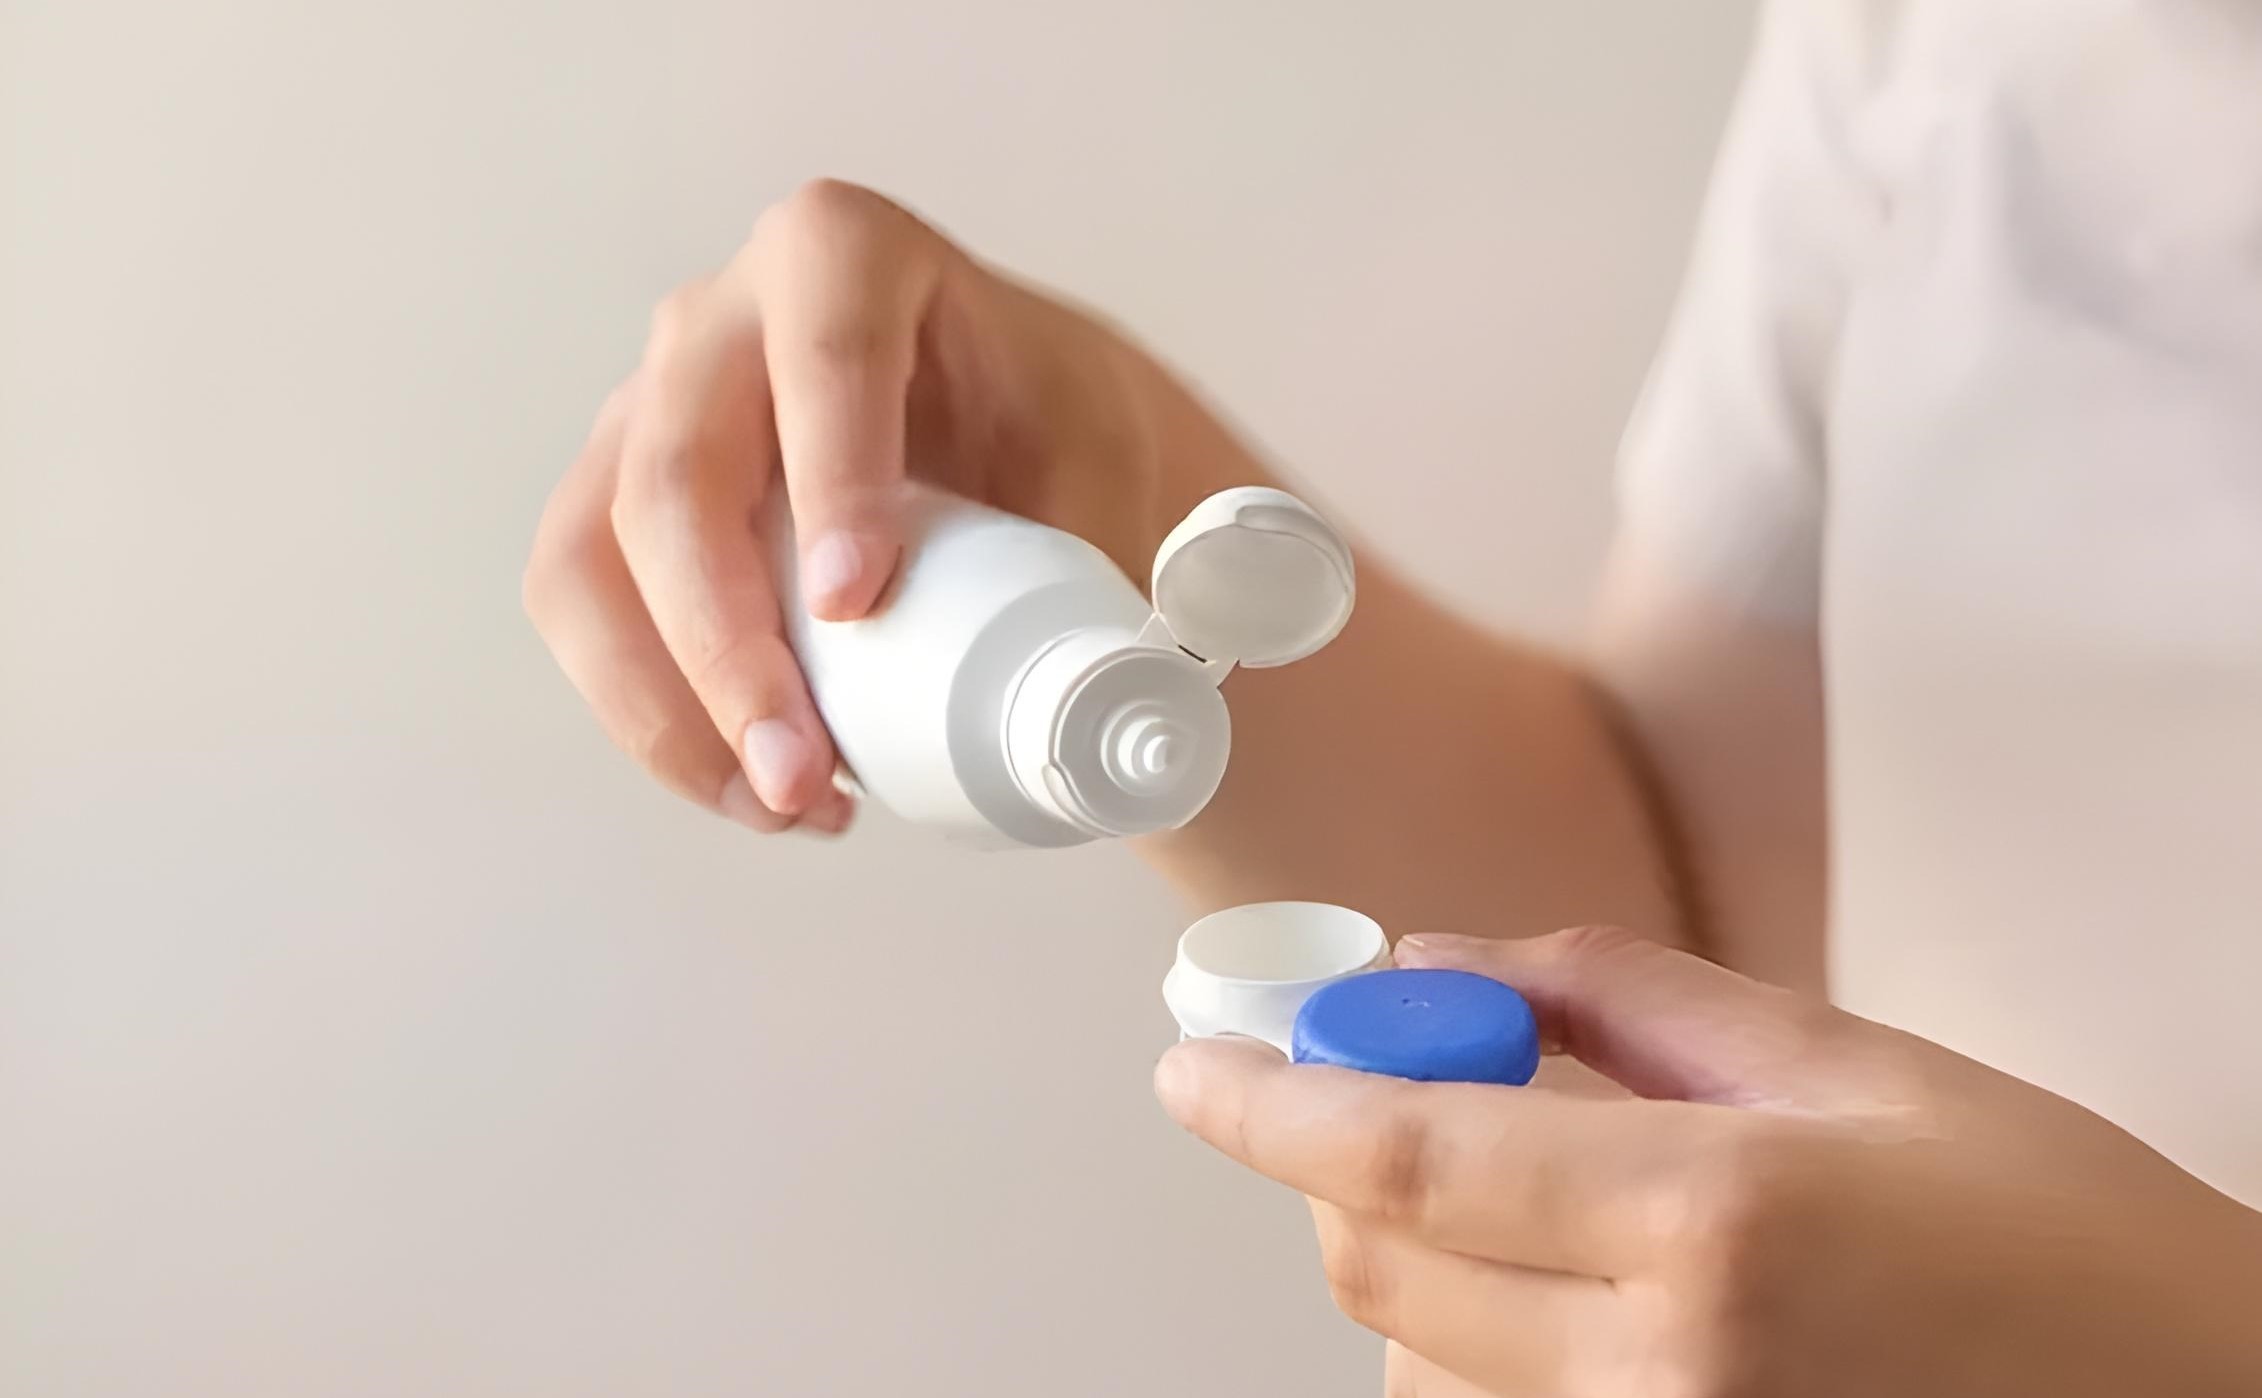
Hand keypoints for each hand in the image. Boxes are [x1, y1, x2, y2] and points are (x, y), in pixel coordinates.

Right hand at [524, 180, 1208, 833]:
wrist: (998, 435)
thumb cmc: (1045, 429)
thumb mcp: (1095, 456)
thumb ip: (1095, 542)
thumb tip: (1101, 685)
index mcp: (845, 255)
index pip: (824, 354)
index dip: (832, 478)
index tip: (856, 603)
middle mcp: (720, 317)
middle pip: (678, 471)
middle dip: (727, 645)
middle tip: (801, 770)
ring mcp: (646, 407)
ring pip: (591, 553)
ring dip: (668, 703)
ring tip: (782, 805)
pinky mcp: (610, 499)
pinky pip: (582, 610)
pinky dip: (652, 716)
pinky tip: (747, 786)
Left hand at [1156, 927, 2261, 1396]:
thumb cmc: (2061, 1240)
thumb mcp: (1856, 1065)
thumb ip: (1621, 1000)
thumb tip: (1439, 967)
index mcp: (1710, 1227)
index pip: (1399, 1159)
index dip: (1265, 1102)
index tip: (1192, 1061)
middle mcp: (1660, 1374)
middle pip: (1375, 1263)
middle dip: (1338, 1156)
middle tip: (1395, 1069)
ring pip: (1412, 1359)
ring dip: (1408, 1254)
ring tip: (1526, 1184)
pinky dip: (1471, 1342)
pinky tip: (1562, 1282)